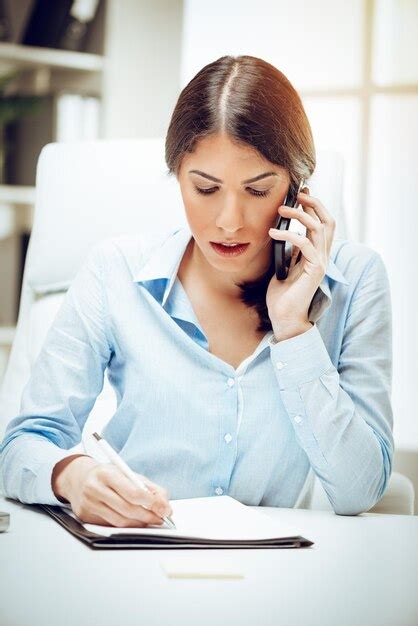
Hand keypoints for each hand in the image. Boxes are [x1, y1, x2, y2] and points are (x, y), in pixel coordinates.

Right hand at [52, 455, 172, 526]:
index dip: (151, 502)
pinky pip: (111, 525)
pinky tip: (135, 522)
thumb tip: (164, 503)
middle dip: (148, 516)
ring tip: (151, 520)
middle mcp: (94, 488)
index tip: (164, 508)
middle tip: (161, 518)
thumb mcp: (126, 473)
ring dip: (139, 523)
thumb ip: (147, 486)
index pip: (132, 492)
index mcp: (106, 473)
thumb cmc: (107, 475)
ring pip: (119, 521)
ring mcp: (88, 504)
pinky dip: (126, 525)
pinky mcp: (85, 517)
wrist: (78, 479)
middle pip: (127, 509)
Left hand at [266, 188, 335, 338]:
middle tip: (297, 194)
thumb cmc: (282, 296)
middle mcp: (322, 256)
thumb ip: (289, 252)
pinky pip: (305, 244)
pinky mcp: (314, 271)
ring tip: (281, 210)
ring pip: (318, 228)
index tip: (300, 194)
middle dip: (314, 204)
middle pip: (328, 221)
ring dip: (300, 215)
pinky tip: (272, 234)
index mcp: (316, 254)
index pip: (322, 224)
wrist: (284, 319)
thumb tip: (284, 234)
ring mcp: (320, 263)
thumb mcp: (283, 267)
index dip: (314, 207)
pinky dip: (288, 235)